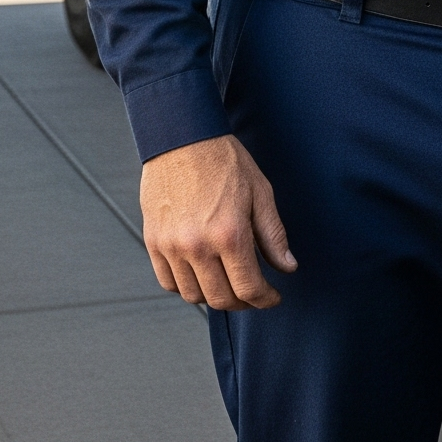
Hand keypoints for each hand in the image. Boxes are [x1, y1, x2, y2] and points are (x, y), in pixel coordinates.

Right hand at [140, 133, 296, 311]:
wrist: (182, 139)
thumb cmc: (225, 161)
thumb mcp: (260, 192)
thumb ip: (273, 235)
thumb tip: (288, 267)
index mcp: (229, 234)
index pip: (248, 288)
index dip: (265, 299)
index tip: (272, 297)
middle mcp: (197, 246)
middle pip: (221, 299)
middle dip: (243, 302)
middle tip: (254, 293)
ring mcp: (171, 247)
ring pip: (193, 296)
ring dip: (214, 296)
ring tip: (229, 282)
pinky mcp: (153, 242)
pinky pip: (168, 282)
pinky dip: (186, 286)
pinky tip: (202, 274)